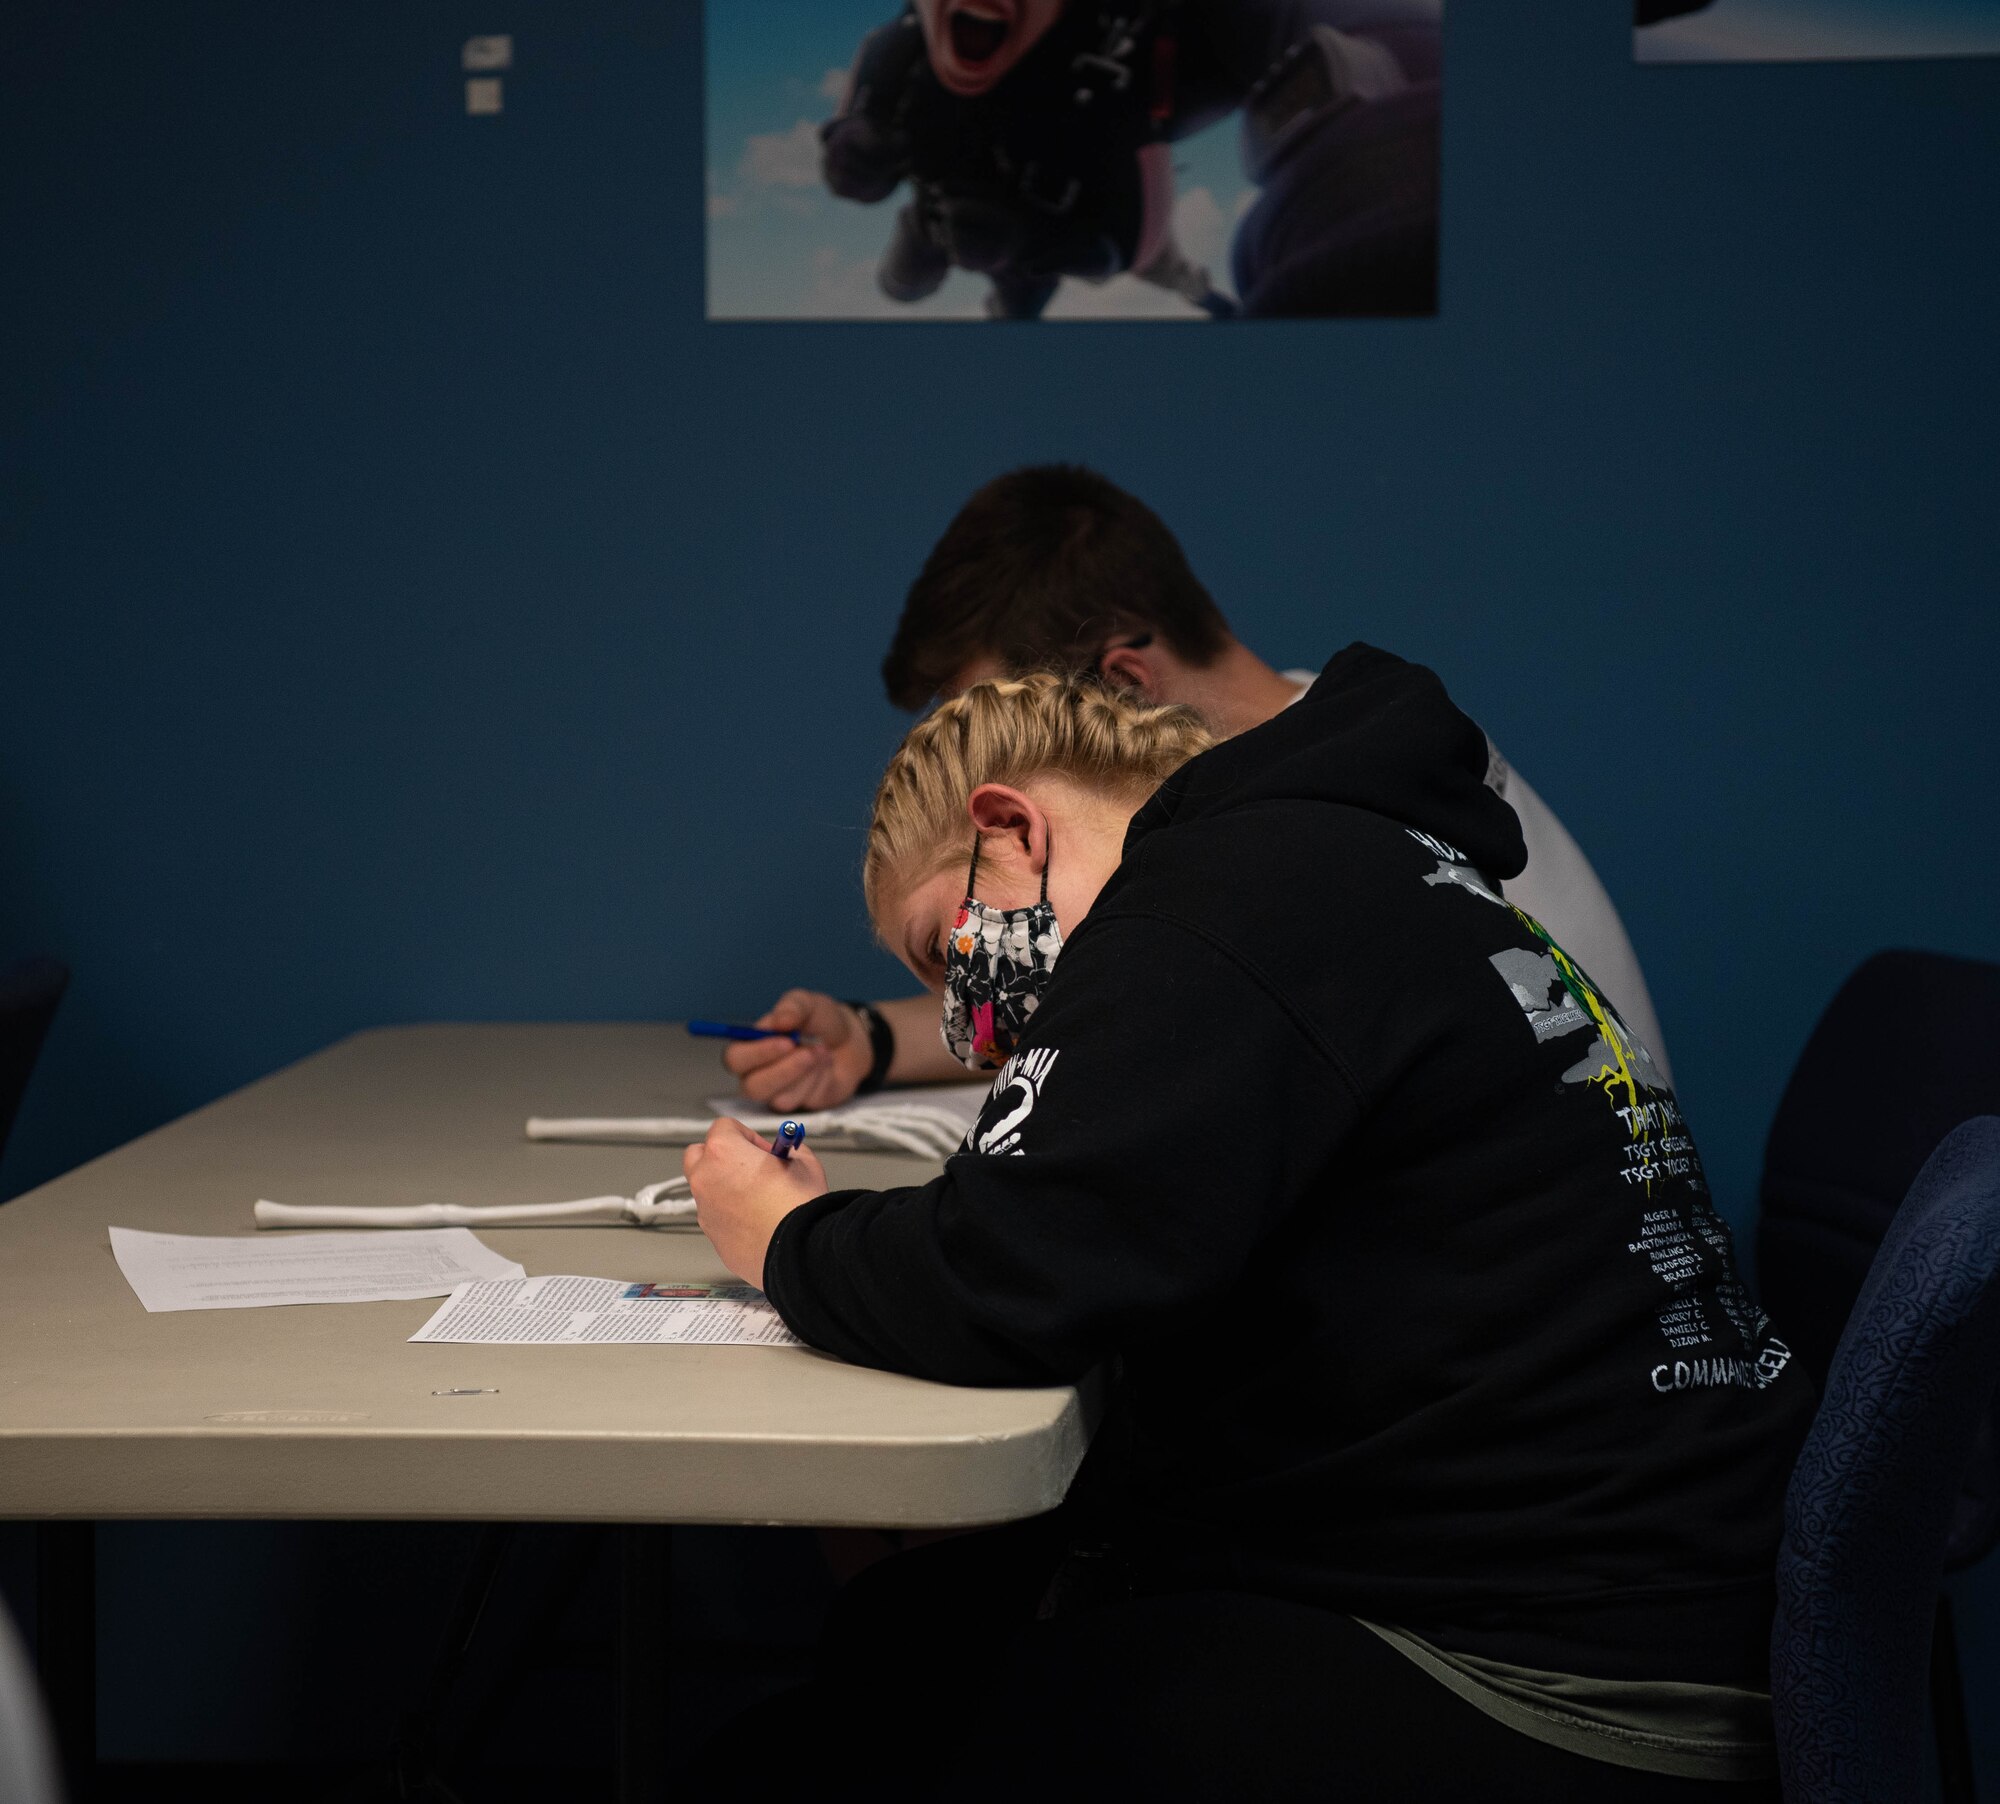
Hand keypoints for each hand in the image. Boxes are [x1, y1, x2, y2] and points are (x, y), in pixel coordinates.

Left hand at [684, 1117, 827, 1290]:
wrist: (799, 1250)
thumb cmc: (799, 1206)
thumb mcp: (804, 1162)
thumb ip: (788, 1151)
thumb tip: (786, 1154)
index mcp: (723, 1152)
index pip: (724, 1127)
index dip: (748, 1136)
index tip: (764, 1149)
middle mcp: (705, 1179)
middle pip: (698, 1154)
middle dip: (720, 1156)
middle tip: (749, 1166)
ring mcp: (705, 1211)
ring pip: (706, 1189)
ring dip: (724, 1187)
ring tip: (758, 1198)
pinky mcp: (712, 1237)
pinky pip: (716, 1217)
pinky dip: (730, 1216)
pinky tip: (757, 1222)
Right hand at [722, 990, 873, 1110]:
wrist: (851, 1040)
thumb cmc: (820, 1021)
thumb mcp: (808, 1003)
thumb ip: (793, 1007)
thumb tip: (780, 1020)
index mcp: (751, 1045)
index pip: (736, 1058)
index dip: (758, 1053)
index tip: (787, 1041)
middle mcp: (758, 1072)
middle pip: (751, 1087)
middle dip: (783, 1071)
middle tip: (807, 1052)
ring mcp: (777, 1091)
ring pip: (778, 1098)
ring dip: (805, 1074)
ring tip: (821, 1051)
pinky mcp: (797, 1102)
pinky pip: (802, 1101)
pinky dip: (818, 1080)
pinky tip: (825, 1065)